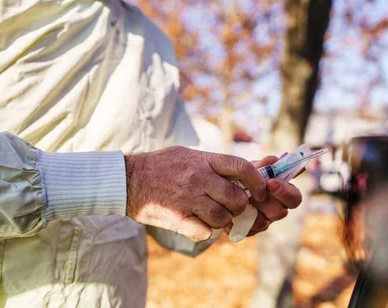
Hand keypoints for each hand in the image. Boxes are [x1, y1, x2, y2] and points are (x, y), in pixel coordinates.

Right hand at [125, 146, 266, 241]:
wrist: (127, 179)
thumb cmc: (161, 165)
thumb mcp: (188, 155)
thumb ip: (214, 163)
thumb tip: (245, 169)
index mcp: (203, 160)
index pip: (242, 168)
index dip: (257, 181)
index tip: (260, 189)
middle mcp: (198, 178)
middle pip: (236, 198)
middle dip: (240, 206)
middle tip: (232, 207)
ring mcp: (187, 199)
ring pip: (223, 218)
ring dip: (223, 221)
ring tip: (213, 215)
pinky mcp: (177, 218)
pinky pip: (204, 233)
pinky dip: (206, 232)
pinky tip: (199, 225)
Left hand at [232, 155, 302, 236]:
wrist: (220, 190)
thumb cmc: (242, 176)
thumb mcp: (251, 168)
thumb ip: (262, 165)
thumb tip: (273, 160)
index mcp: (282, 193)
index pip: (295, 197)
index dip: (286, 192)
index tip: (271, 183)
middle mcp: (275, 209)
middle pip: (281, 212)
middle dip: (266, 201)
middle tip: (254, 193)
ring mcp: (263, 221)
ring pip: (264, 222)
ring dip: (252, 209)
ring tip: (242, 199)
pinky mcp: (249, 230)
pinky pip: (247, 229)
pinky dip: (240, 218)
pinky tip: (235, 209)